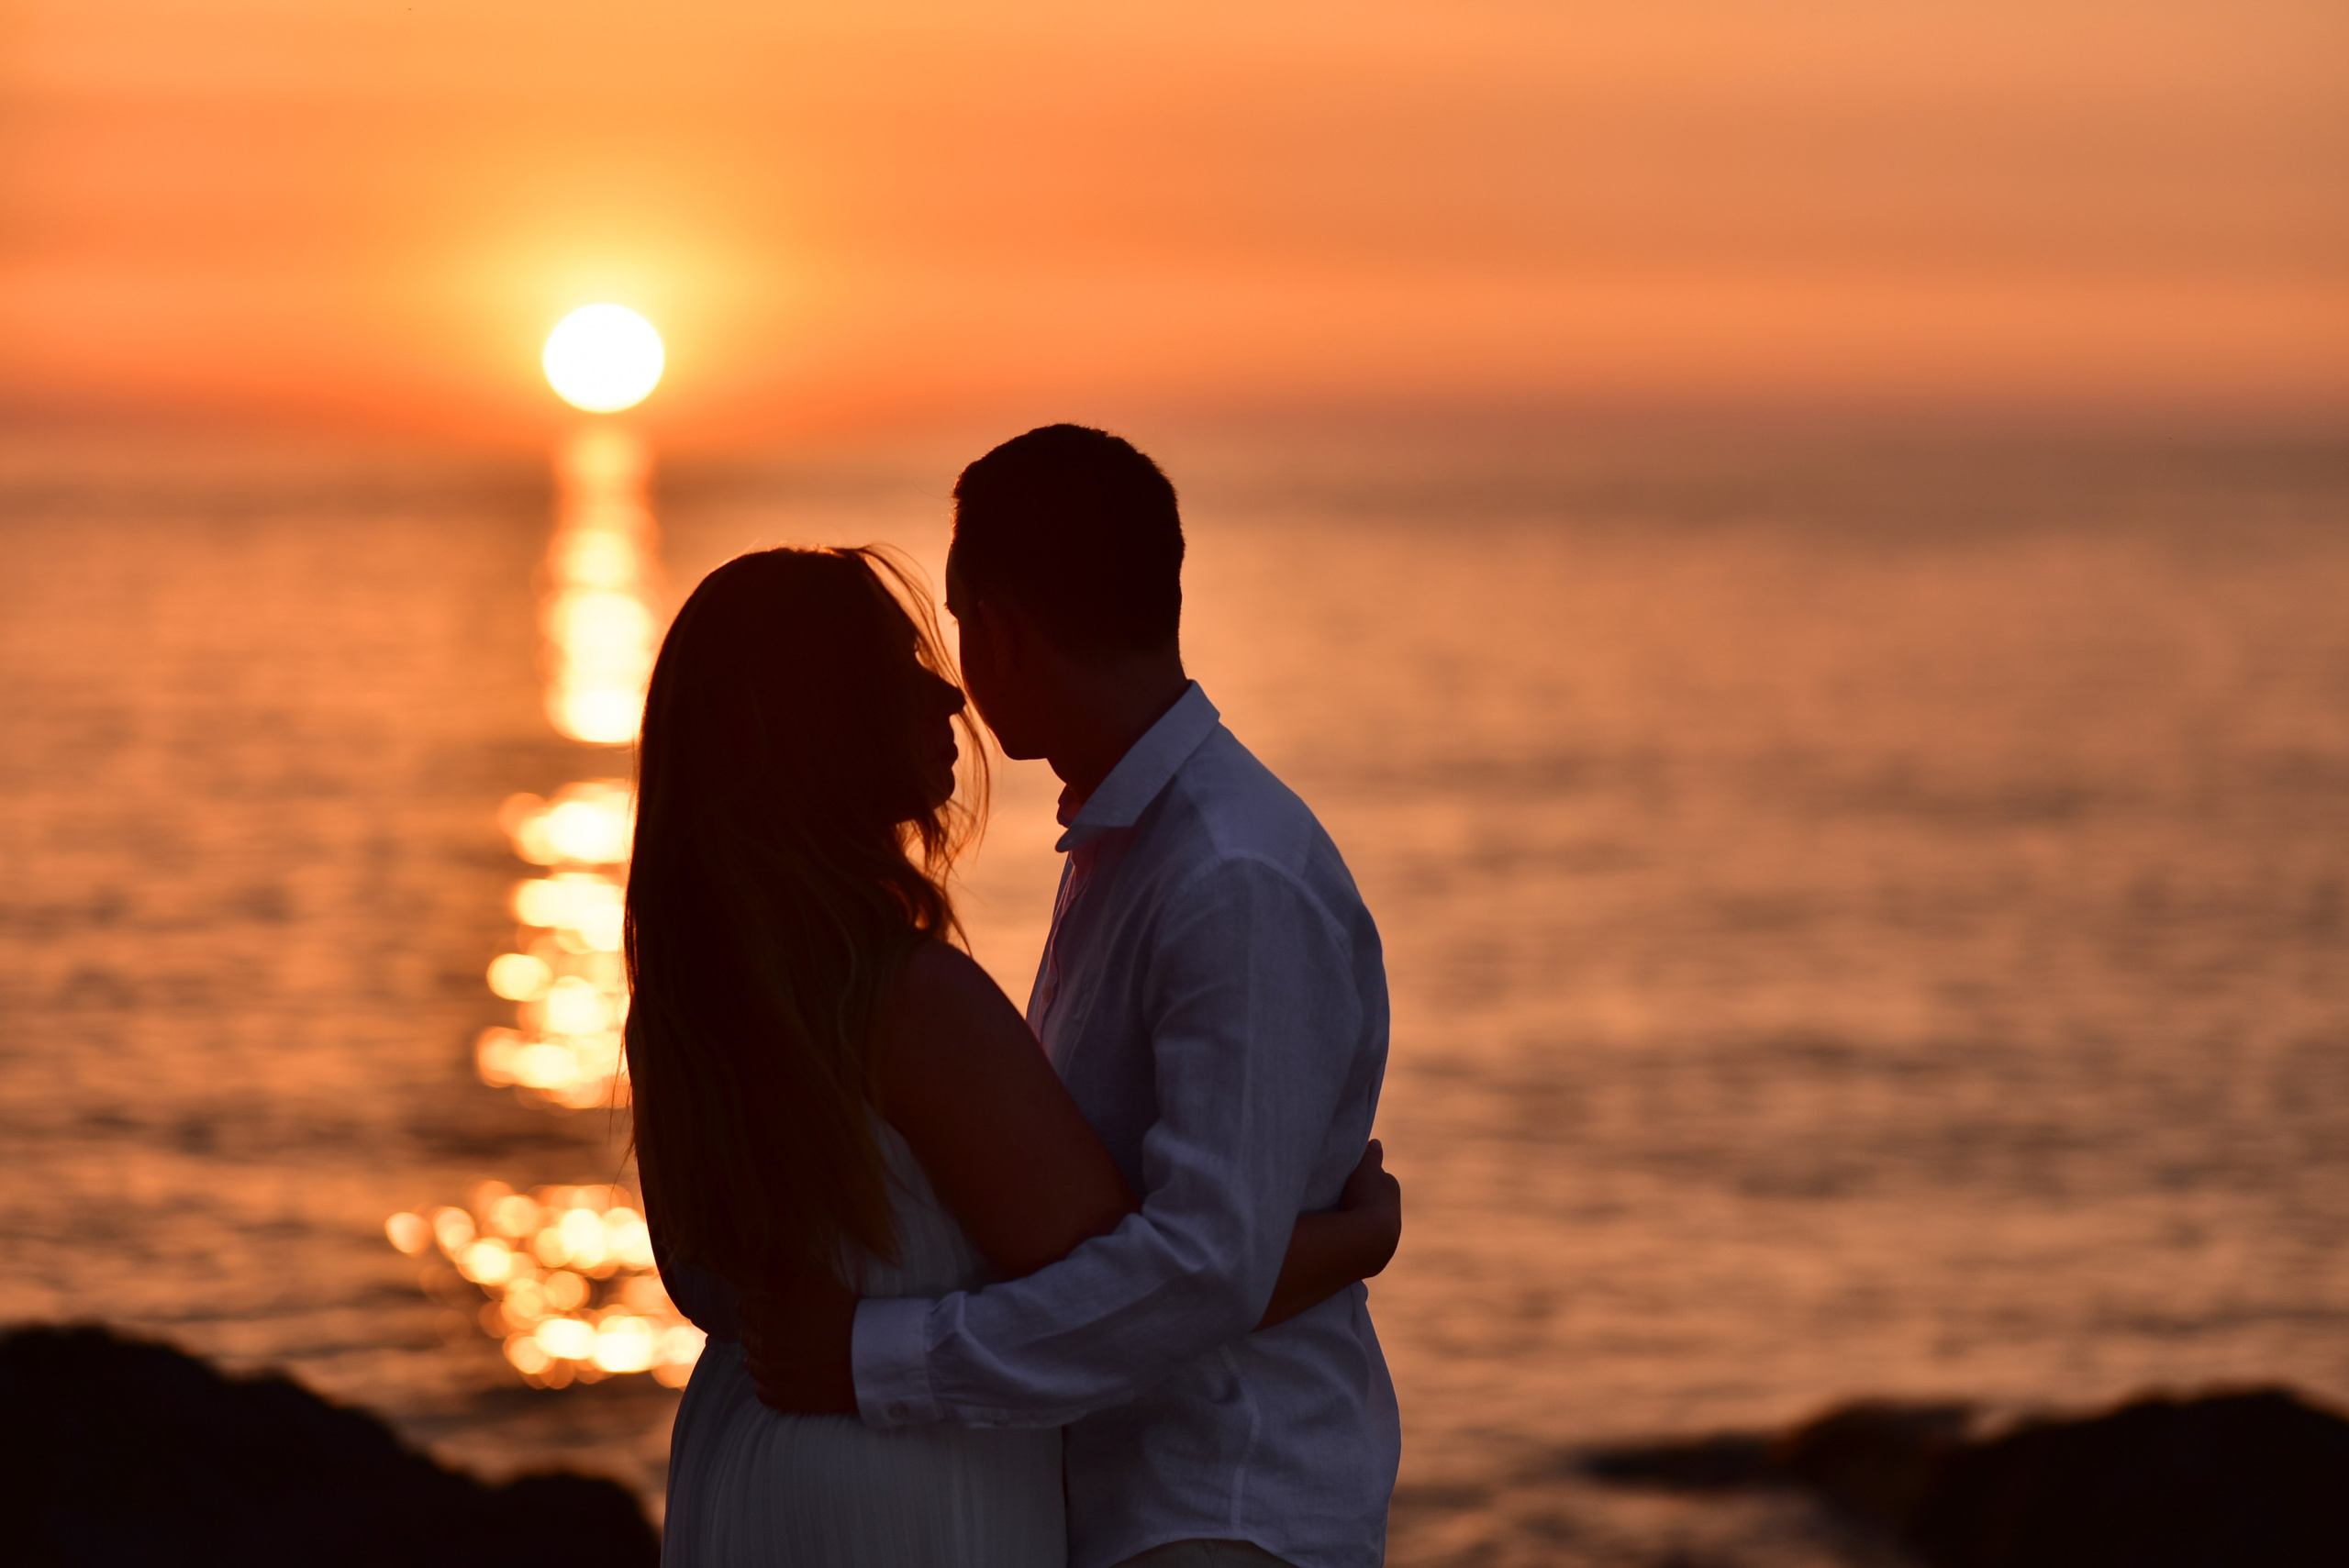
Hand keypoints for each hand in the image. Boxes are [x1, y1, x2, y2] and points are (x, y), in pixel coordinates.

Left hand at [739, 1270, 858, 1414]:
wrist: (869, 1358)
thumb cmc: (848, 1315)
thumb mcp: (818, 1282)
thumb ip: (786, 1272)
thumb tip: (764, 1263)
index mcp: (770, 1315)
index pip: (745, 1307)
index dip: (752, 1303)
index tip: (758, 1303)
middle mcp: (766, 1345)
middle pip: (747, 1335)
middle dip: (755, 1328)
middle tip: (770, 1326)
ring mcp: (773, 1374)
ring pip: (751, 1363)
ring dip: (758, 1354)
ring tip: (771, 1350)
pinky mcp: (783, 1398)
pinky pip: (761, 1391)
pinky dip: (765, 1382)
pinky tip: (775, 1375)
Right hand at [1335, 1138, 1400, 1277]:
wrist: (1368, 1240)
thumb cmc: (1365, 1198)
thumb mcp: (1365, 1169)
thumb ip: (1371, 1156)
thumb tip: (1376, 1142)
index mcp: (1391, 1189)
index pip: (1379, 1179)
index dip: (1364, 1178)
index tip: (1350, 1179)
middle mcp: (1393, 1214)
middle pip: (1375, 1204)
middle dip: (1362, 1201)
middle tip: (1342, 1199)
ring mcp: (1386, 1238)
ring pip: (1369, 1226)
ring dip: (1358, 1224)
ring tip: (1338, 1222)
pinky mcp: (1373, 1259)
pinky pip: (1361, 1245)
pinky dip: (1353, 1241)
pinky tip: (1340, 1241)